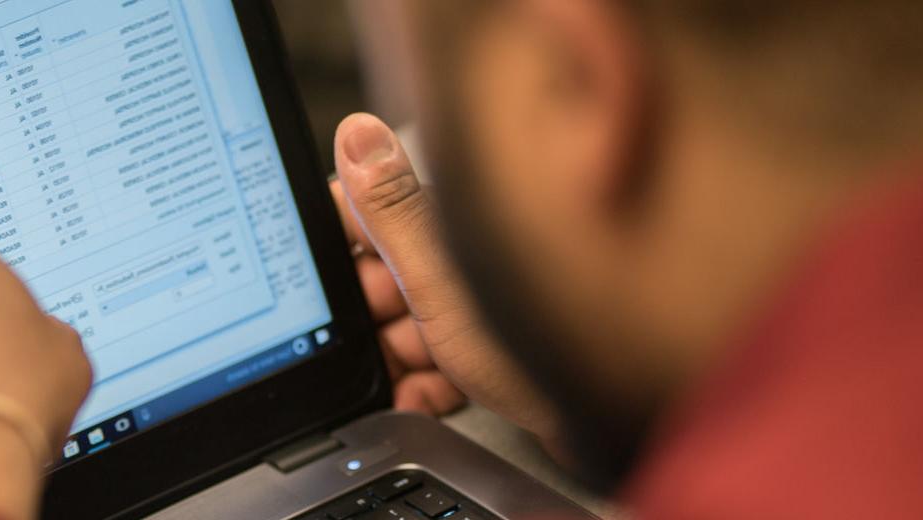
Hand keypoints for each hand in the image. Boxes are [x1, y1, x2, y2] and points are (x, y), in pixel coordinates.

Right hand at [331, 113, 559, 440]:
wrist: (606, 417)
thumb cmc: (534, 347)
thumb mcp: (439, 280)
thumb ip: (392, 210)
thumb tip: (357, 132)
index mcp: (446, 226)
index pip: (368, 211)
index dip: (336, 240)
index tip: (317, 275)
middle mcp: (460, 260)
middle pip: (381, 277)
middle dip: (364, 314)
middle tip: (365, 338)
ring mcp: (475, 308)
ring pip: (406, 325)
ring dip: (392, 356)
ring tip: (401, 375)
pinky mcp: (491, 354)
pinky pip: (438, 363)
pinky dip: (425, 383)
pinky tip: (427, 396)